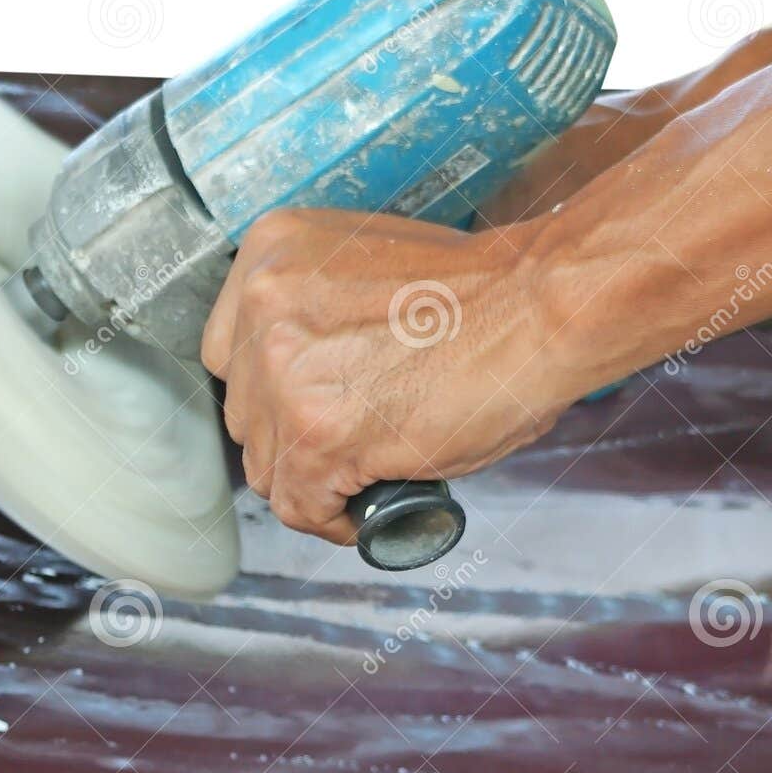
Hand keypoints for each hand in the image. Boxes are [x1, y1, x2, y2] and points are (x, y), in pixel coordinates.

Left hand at [200, 208, 579, 544]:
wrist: (540, 306)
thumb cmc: (480, 292)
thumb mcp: (362, 270)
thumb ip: (314, 313)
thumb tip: (299, 378)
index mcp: (270, 253)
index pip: (231, 352)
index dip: (269, 393)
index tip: (303, 411)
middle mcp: (265, 307)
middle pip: (245, 412)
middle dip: (291, 440)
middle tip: (344, 449)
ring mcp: (286, 372)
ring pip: (267, 466)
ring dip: (310, 483)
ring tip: (360, 480)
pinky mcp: (321, 434)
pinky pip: (299, 504)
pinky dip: (329, 520)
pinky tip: (360, 514)